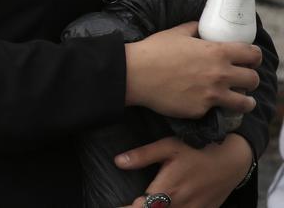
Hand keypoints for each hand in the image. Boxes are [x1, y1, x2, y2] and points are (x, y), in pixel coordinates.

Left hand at [119, 135, 252, 207]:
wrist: (234, 159)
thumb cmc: (198, 150)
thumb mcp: (168, 147)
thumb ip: (143, 156)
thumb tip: (118, 162)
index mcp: (168, 190)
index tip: (115, 207)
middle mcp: (181, 205)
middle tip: (129, 204)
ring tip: (145, 203)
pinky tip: (165, 205)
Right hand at [125, 22, 260, 118]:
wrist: (135, 74)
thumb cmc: (153, 51)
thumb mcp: (176, 33)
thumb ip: (194, 29)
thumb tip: (200, 27)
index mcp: (218, 52)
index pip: (253, 54)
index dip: (253, 57)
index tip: (250, 60)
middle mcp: (220, 74)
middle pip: (254, 80)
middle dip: (250, 79)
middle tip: (241, 80)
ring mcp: (212, 95)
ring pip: (246, 103)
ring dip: (244, 101)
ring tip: (238, 100)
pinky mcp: (201, 110)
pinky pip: (214, 111)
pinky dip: (211, 108)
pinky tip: (203, 103)